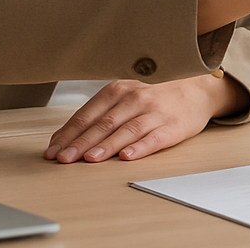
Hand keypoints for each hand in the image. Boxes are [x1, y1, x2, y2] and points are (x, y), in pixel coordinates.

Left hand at [43, 72, 244, 162]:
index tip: (53, 150)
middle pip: (104, 123)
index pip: (88, 114)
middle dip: (81, 142)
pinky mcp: (173, 126)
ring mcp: (155, 112)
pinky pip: (154, 138)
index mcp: (119, 90)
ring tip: (90, 159)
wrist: (196, 91)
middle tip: (64, 159)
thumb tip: (65, 137)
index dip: (69, 133)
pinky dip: (140, 148)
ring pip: (126, 130)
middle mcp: (136, 98)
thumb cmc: (154, 97)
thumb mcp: (125, 96)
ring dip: (106, 146)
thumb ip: (99, 114)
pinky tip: (127, 156)